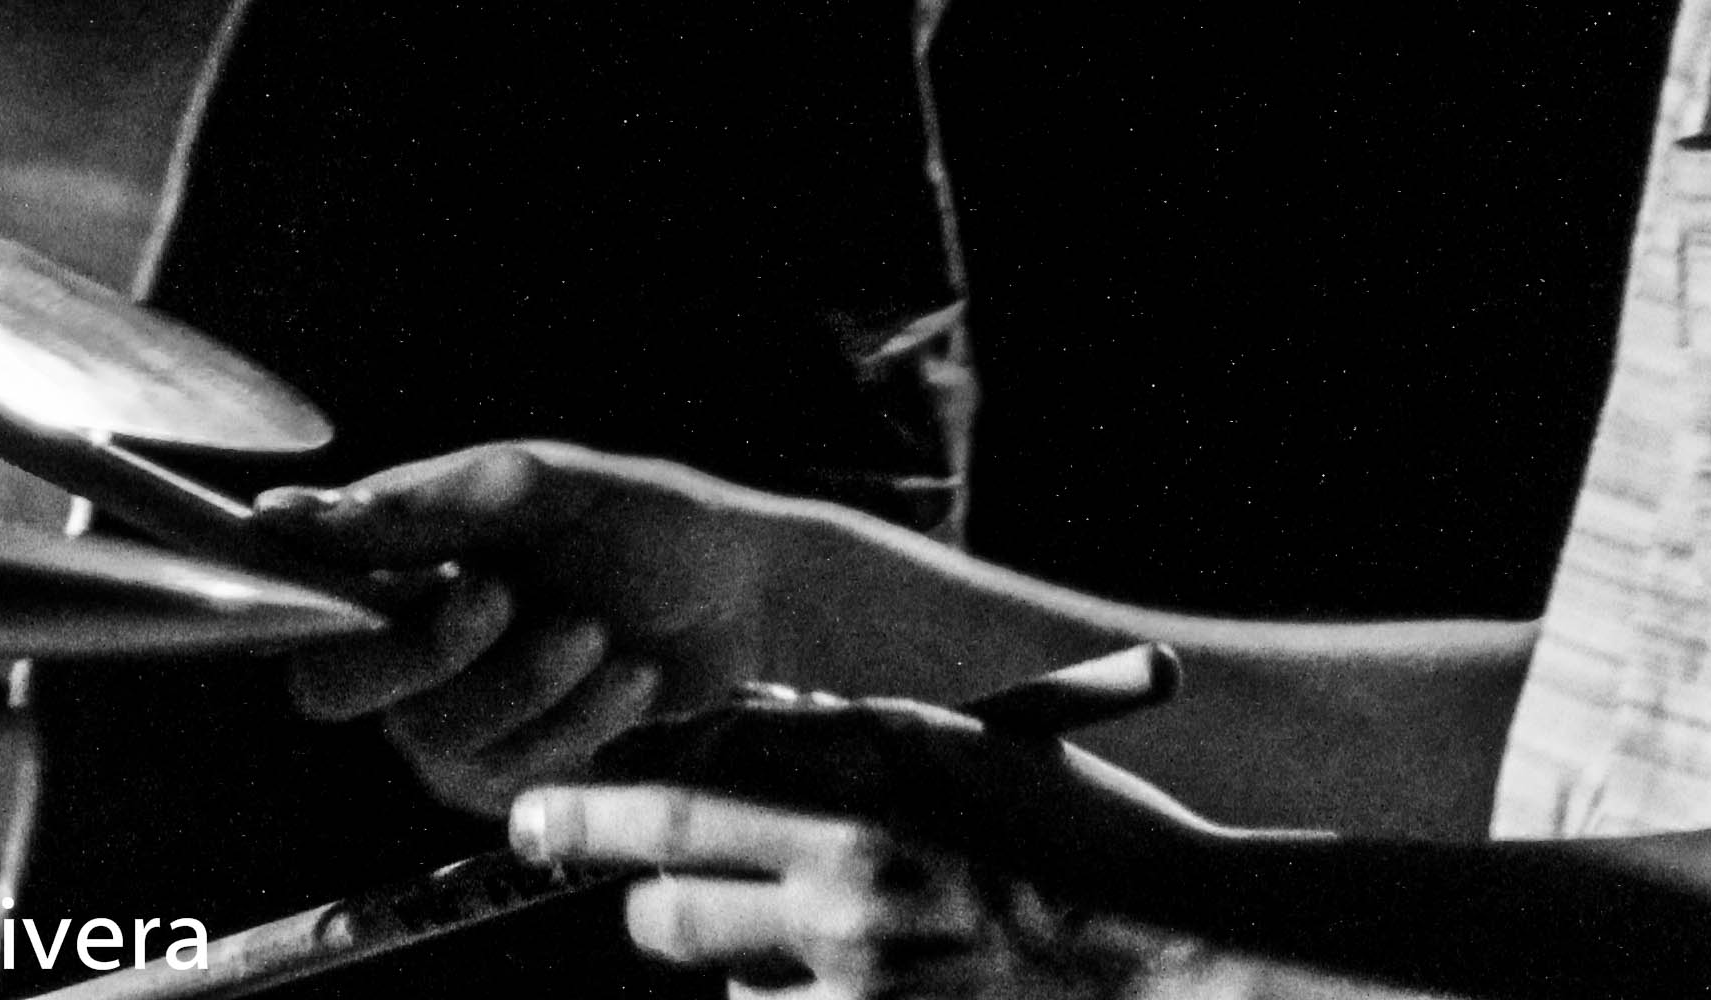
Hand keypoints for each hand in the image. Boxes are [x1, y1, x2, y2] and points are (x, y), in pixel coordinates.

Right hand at [267, 443, 795, 815]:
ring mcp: (452, 715)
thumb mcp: (542, 488)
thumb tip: (284, 511)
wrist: (744, 595)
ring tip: (600, 631)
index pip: (300, 602)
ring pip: (430, 734)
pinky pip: (505, 775)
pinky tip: (632, 679)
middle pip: (336, 688)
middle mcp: (406, 641)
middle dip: (427, 651)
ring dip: (527, 680)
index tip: (430, 576)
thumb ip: (422, 505)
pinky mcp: (507, 772)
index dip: (319, 609)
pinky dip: (579, 722)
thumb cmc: (644, 520)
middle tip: (502, 594)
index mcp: (399, 558)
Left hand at [516, 693, 1213, 997]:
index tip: (545, 808)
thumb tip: (729, 735)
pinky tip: (837, 959)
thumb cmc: (1072, 821)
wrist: (1165, 939)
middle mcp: (850, 859)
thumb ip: (838, 735)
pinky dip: (779, 986)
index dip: (596, 799)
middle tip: (595, 864)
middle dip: (618, 880)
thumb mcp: (956, 740)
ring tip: (772, 904)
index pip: (685, 779)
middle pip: (663, 890)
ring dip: (712, 935)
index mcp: (873, 761)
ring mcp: (860, 959)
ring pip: (712, 961)